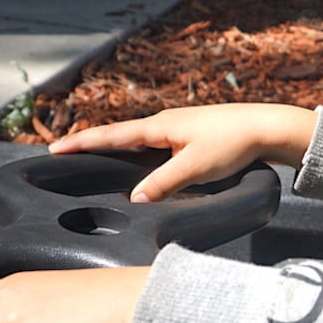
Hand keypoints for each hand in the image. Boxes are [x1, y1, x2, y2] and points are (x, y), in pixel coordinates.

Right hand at [49, 104, 315, 202]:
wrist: (267, 128)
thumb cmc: (233, 143)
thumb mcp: (195, 167)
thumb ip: (162, 183)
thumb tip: (132, 199)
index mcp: (161, 126)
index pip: (113, 135)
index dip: (83, 143)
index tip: (54, 149)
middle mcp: (165, 123)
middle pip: (120, 134)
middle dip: (91, 143)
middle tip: (63, 152)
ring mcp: (178, 128)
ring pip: (137, 139)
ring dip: (113, 146)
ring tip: (89, 156)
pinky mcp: (191, 135)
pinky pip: (154, 144)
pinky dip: (136, 151)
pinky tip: (136, 161)